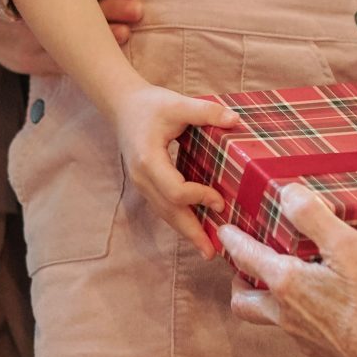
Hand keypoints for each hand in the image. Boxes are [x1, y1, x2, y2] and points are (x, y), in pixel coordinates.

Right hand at [0, 0, 137, 74]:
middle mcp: (31, 17)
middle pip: (78, 11)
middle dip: (111, 8)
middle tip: (135, 7)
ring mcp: (31, 43)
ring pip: (75, 40)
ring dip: (106, 35)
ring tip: (128, 30)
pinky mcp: (34, 63)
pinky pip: (65, 62)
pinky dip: (88, 59)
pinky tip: (111, 55)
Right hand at [111, 83, 238, 253]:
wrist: (121, 105)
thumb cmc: (149, 104)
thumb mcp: (177, 103)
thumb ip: (205, 111)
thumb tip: (235, 120)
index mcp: (148, 160)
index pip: (174, 191)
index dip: (198, 198)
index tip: (220, 200)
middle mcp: (142, 177)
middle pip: (168, 212)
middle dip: (191, 232)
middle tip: (212, 252)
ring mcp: (141, 183)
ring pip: (164, 213)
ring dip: (186, 230)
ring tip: (206, 248)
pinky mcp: (146, 184)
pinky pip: (163, 207)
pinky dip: (179, 219)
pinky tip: (195, 228)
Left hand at [221, 185, 356, 356]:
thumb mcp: (347, 248)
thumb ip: (314, 218)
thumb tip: (288, 194)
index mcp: (286, 283)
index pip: (246, 257)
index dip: (232, 241)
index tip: (224, 231)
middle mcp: (284, 312)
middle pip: (243, 300)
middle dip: (239, 281)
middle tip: (244, 266)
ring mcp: (300, 335)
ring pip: (267, 317)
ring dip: (264, 298)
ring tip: (279, 281)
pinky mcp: (318, 349)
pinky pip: (294, 330)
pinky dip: (294, 313)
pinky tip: (317, 304)